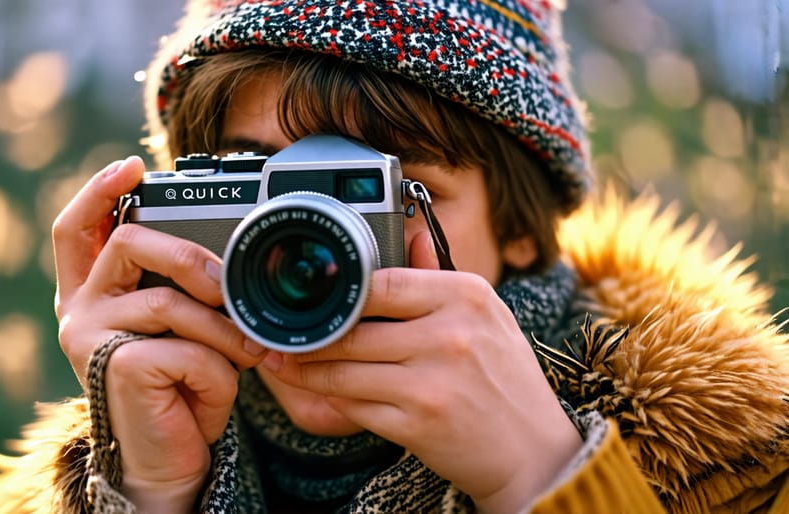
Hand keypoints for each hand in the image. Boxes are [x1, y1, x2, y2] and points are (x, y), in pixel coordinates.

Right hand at [52, 157, 266, 511]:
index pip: (76, 229)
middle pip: (125, 244)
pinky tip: (215, 385)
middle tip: (223, 284)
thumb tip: (225, 258)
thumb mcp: (183, 327)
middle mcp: (79, 310)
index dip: (98, 191)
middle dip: (188, 256)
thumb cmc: (180, 386)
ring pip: (167, 302)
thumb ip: (181, 288)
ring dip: (221, 329)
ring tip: (245, 350)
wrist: (171, 457)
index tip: (132, 166)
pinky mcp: (112, 368)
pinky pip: (182, 348)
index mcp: (92, 292)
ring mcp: (88, 338)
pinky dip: (215, 366)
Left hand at [262, 231, 581, 512]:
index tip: (321, 298)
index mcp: (465, 297)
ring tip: (289, 362)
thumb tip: (411, 236)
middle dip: (314, 335)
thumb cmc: (507, 377)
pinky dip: (332, 398)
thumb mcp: (486, 315)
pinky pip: (353, 406)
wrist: (534, 450)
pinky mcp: (417, 425)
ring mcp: (432, 382)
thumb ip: (440, 278)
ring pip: (343, 370)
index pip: (383, 281)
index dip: (343, 291)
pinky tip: (321, 390)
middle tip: (287, 334)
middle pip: (353, 329)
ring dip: (309, 368)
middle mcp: (449, 336)